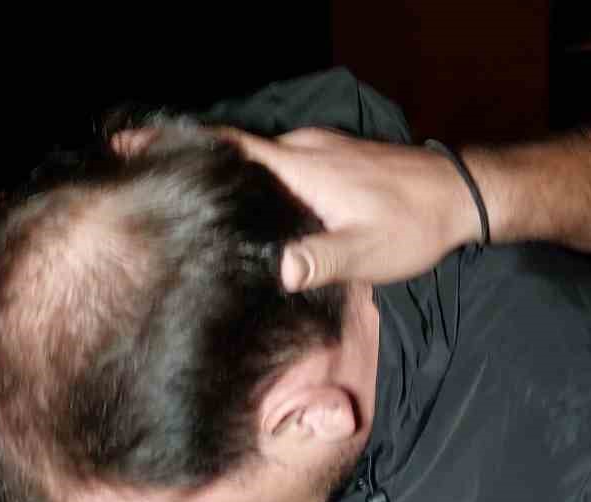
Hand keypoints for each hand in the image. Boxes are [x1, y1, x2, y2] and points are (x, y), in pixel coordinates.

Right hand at [116, 126, 481, 291]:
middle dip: (192, 167)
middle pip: (234, 152)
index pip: (228, 147)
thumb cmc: (414, 225)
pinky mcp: (334, 160)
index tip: (127, 143)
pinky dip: (257, 182)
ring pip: (259, 161)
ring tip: (189, 203)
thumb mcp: (367, 253)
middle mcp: (304, 150)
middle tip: (148, 187)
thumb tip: (274, 270)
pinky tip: (251, 211)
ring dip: (227, 178)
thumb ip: (320, 259)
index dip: (176, 145)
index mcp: (302, 167)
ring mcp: (319, 151)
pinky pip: (281, 165)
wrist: (462, 196)